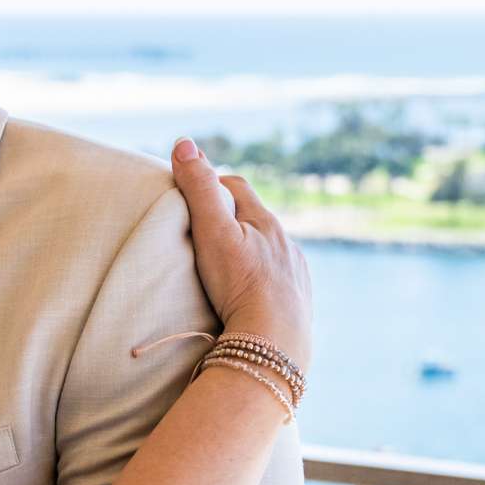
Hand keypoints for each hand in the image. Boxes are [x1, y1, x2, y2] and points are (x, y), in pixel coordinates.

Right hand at [171, 136, 312, 375]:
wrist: (274, 342)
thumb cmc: (240, 284)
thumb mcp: (212, 232)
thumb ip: (199, 189)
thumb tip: (185, 142)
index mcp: (266, 222)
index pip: (237, 188)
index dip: (214, 184)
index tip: (192, 192)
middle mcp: (287, 245)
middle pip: (256, 220)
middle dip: (233, 218)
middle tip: (205, 227)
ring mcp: (296, 275)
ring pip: (271, 253)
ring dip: (251, 252)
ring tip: (228, 264)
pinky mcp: (299, 305)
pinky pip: (280, 284)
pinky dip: (264, 282)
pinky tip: (252, 295)